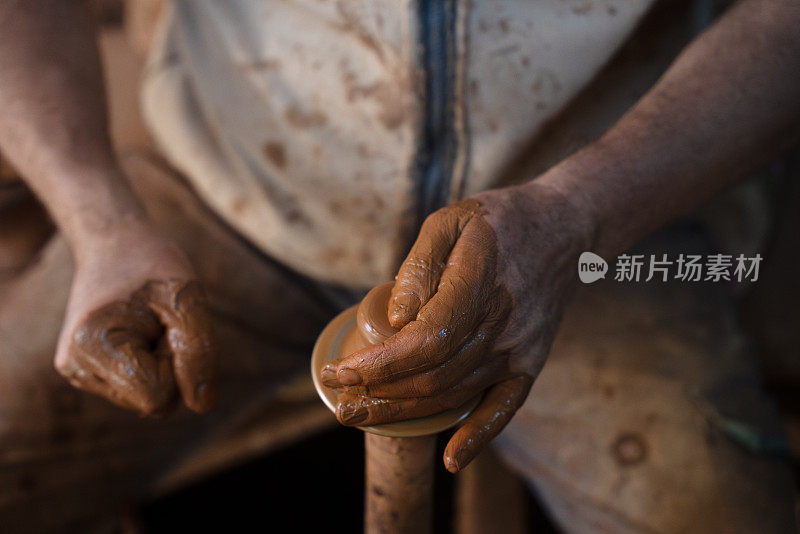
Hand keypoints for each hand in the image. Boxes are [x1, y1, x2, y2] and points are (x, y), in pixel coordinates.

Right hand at [54, 222, 217, 414]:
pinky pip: (140, 391)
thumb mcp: (188, 300)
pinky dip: (151, 365)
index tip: (165, 323)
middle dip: (170, 365)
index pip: (156, 396)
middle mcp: (75, 367)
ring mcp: (78, 373)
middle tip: (158, 322)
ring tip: (148, 324)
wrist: (115, 243)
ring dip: (161, 365)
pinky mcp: (88, 373)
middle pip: (153, 403)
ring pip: (148, 400)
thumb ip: (199, 352)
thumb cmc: (153, 266)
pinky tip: (139, 333)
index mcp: (91, 347)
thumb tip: (204, 406)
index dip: (176, 363)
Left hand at [321, 180, 594, 471]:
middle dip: (378, 396)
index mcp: (480, 281)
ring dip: (405, 414)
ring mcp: (520, 347)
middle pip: (434, 376)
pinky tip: (452, 460)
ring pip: (455, 394)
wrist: (564, 231)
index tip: (339, 372)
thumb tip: (395, 319)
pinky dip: (478, 437)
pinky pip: (504, 408)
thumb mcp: (451, 221)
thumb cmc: (498, 223)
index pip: (426, 339)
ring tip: (362, 416)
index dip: (379, 365)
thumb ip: (420, 265)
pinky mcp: (530, 362)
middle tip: (339, 404)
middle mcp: (503, 322)